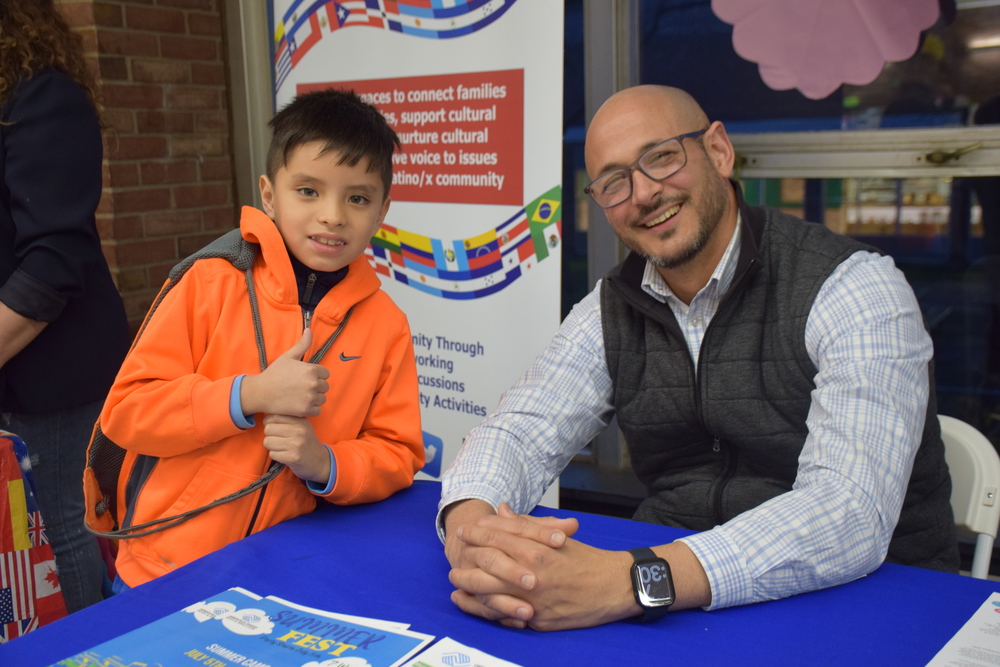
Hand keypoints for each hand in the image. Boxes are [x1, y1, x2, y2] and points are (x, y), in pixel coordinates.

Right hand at [241, 329, 329, 416]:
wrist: (261, 392)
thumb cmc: (274, 373)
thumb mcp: (288, 357)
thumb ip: (302, 344)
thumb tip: (309, 330)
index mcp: (311, 369)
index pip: (325, 374)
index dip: (316, 375)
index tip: (304, 378)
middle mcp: (313, 383)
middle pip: (325, 387)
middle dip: (316, 387)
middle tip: (302, 387)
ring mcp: (310, 398)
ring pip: (322, 399)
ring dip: (315, 398)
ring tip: (301, 395)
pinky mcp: (305, 410)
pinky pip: (318, 410)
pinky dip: (311, 409)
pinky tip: (301, 404)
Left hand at [262, 413, 330, 483]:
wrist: (320, 462)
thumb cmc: (306, 442)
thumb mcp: (302, 426)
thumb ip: (287, 418)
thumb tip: (264, 414)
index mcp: (300, 421)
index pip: (273, 416)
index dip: (269, 423)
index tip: (275, 429)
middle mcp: (299, 431)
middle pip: (268, 429)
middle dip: (270, 435)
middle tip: (279, 440)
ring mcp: (296, 444)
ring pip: (267, 442)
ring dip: (272, 447)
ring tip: (282, 448)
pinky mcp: (293, 457)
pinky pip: (272, 454)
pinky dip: (276, 456)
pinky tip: (285, 455)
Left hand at [451, 506, 712, 629]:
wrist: (615, 587)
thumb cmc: (587, 560)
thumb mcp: (557, 537)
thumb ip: (526, 525)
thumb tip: (502, 510)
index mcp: (538, 551)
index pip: (499, 538)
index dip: (479, 532)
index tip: (465, 529)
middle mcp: (532, 576)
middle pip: (488, 565)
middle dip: (468, 557)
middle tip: (456, 552)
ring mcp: (534, 600)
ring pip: (490, 593)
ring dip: (469, 585)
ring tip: (455, 580)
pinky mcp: (537, 620)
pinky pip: (505, 615)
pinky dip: (485, 609)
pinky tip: (471, 603)